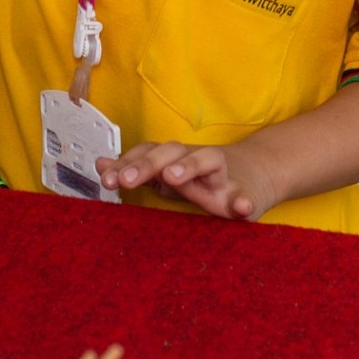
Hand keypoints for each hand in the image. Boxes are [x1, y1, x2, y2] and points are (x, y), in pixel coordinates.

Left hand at [97, 139, 279, 220]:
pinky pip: (246, 197)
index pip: (149, 152)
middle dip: (149, 164)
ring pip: (210, 161)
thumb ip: (137, 169)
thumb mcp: (169, 171)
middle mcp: (198, 161)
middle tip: (127, 180)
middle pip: (173, 151)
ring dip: (191, 165)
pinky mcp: (247, 195)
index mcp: (177, 159)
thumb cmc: (204, 176)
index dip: (127, 162)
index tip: (107, 179)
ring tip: (174, 177)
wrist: (258, 172)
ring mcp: (224, 177)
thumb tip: (100, 164)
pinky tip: (240, 207)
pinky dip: (243, 201)